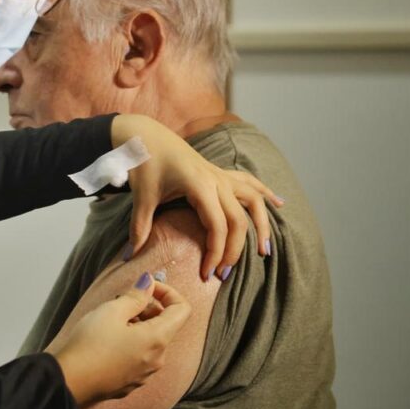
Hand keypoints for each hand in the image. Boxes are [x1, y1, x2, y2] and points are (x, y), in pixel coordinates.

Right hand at [49, 275, 190, 405]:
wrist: (70, 382)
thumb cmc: (90, 344)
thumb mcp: (112, 311)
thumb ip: (136, 295)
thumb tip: (149, 282)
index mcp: (158, 338)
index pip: (182, 309)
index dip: (167, 292)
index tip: (145, 287)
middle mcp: (158, 359)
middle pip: (165, 325)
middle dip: (147, 308)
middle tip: (119, 303)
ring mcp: (145, 374)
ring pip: (151, 341)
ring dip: (137, 325)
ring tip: (109, 322)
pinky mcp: (131, 383)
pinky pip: (139, 357)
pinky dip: (130, 343)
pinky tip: (106, 342)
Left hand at [112, 114, 283, 280]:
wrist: (145, 134)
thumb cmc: (144, 161)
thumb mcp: (141, 195)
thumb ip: (139, 226)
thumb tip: (130, 256)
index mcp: (199, 185)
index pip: (218, 226)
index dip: (215, 252)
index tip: (206, 274)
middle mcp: (216, 179)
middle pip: (238, 219)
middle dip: (235, 249)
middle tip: (224, 274)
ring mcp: (220, 174)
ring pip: (252, 200)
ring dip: (261, 225)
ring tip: (265, 250)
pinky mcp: (219, 172)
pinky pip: (249, 182)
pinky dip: (265, 193)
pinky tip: (279, 204)